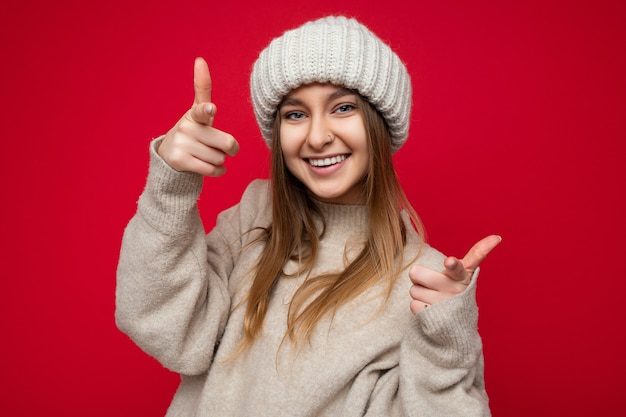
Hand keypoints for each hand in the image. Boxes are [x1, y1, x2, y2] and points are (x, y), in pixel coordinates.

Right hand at [158, 57, 239, 175]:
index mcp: (195, 114)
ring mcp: (183, 144)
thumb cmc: (193, 131)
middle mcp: (187, 127)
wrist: (170, 156)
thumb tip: (199, 59)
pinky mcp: (180, 161)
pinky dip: (217, 171)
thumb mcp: (199, 112)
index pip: (203, 109)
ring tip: (206, 155)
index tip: (211, 109)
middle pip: (227, 143)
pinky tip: (209, 166)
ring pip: (220, 158)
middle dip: (229, 149)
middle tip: (219, 147)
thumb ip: (202, 89)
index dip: (208, 110)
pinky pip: (212, 170)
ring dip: (220, 160)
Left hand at [409, 235, 501, 313]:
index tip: (450, 261)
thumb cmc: (458, 289)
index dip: (452, 264)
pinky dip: (419, 307)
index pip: (457, 268)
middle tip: (432, 283)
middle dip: (419, 277)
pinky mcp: (431, 317)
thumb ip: (478, 253)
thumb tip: (497, 237)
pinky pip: (413, 305)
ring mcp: (442, 305)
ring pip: (413, 290)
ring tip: (434, 298)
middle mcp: (453, 291)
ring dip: (421, 294)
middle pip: (416, 273)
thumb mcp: (466, 272)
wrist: (458, 325)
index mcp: (461, 276)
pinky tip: (431, 310)